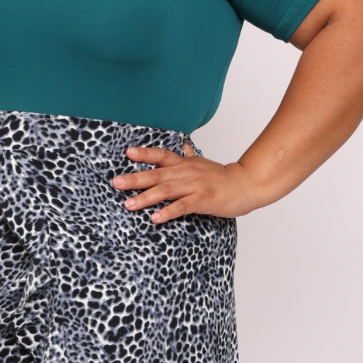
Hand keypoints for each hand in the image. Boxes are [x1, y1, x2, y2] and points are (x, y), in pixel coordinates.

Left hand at [109, 142, 263, 222]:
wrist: (247, 185)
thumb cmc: (222, 177)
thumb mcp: (203, 163)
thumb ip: (189, 156)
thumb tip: (182, 144)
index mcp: (185, 163)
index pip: (162, 155)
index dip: (145, 153)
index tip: (128, 153)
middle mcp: (187, 172)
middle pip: (157, 174)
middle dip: (135, 179)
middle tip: (116, 183)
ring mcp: (195, 186)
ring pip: (166, 190)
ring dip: (146, 197)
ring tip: (128, 204)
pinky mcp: (203, 200)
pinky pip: (182, 206)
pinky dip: (168, 212)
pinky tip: (155, 218)